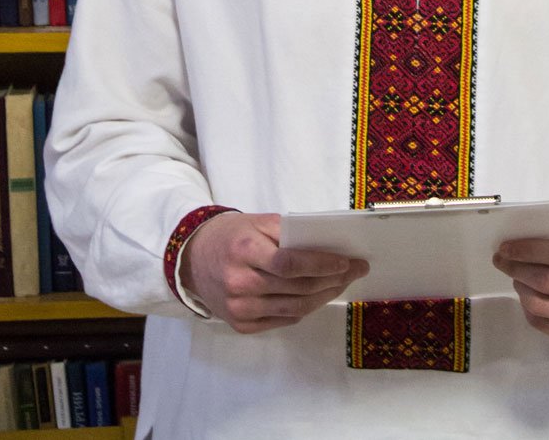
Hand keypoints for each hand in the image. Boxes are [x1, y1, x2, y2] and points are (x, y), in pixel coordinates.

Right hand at [180, 211, 367, 333]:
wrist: (193, 260)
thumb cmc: (232, 236)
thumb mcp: (256, 222)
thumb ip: (287, 233)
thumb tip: (327, 246)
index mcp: (244, 251)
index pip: (289, 263)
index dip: (321, 265)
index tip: (346, 261)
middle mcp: (240, 283)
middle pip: (296, 288)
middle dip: (332, 280)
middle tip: (355, 270)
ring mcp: (239, 309)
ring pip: (294, 308)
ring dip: (323, 296)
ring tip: (341, 284)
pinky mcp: (240, 325)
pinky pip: (282, 320)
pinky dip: (303, 309)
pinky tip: (317, 297)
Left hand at [493, 213, 548, 346]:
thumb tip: (532, 215)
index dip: (528, 250)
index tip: (505, 247)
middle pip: (547, 283)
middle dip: (517, 269)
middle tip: (501, 260)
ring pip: (541, 306)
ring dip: (520, 288)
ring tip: (515, 277)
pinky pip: (543, 324)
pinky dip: (527, 309)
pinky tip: (527, 295)